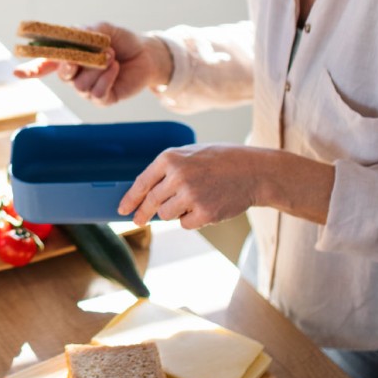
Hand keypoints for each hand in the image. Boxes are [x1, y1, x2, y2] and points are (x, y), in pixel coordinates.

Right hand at [13, 23, 172, 105]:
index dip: (31, 69)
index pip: (46, 65)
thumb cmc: (122, 40)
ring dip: (97, 68)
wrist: (146, 54)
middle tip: (79, 56)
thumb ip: (86, 31)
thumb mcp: (103, 29)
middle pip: (63, 75)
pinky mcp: (103, 99)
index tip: (16, 71)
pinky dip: (106, 78)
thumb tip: (73, 33)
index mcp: (70, 57)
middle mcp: (76, 75)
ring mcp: (88, 89)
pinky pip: (97, 93)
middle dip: (69, 64)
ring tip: (111, 56)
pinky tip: (115, 68)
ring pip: (81, 85)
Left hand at [119, 144, 264, 227]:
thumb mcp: (190, 153)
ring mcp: (190, 195)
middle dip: (143, 214)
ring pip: (166, 215)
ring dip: (174, 212)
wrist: (254, 171)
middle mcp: (177, 176)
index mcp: (170, 158)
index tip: (122, 209)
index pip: (142, 183)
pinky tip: (206, 206)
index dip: (131, 199)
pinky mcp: (203, 213)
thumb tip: (146, 193)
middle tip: (138, 220)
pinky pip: (185, 224)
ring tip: (193, 200)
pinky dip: (191, 219)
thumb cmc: (222, 161)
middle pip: (151, 202)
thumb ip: (168, 169)